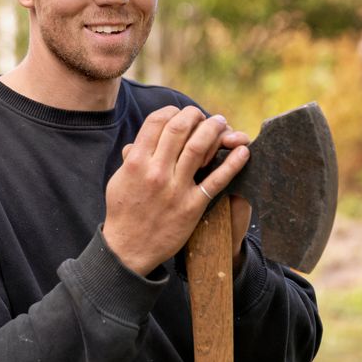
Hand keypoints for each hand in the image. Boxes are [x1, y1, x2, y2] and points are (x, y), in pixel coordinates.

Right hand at [102, 106, 249, 275]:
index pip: (157, 122)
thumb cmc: (123, 212)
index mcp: (136, 161)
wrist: (129, 250)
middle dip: (194, 115)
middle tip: (203, 115)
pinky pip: (216, 180)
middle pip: (179, 128)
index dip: (171, 111)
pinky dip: (232, 163)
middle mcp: (155, 171)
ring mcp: (175, 188)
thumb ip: (130, 159)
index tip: (179, 113)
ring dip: (213, 130)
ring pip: (198, 148)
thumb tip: (137, 144)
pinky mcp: (192, 206)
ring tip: (221, 123)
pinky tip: (242, 151)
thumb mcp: (118, 180)